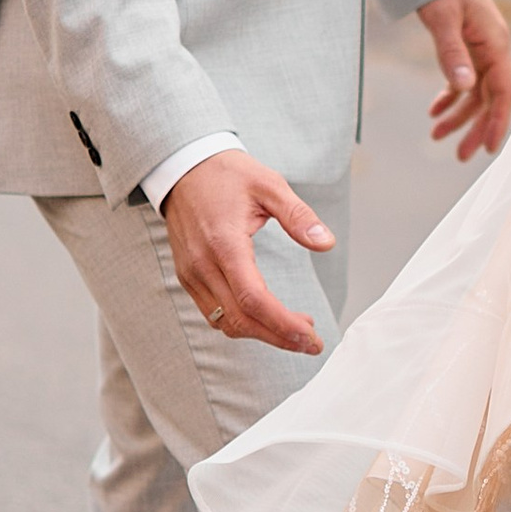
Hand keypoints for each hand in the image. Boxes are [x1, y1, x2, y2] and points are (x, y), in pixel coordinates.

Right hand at [160, 150, 333, 355]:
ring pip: (225, 322)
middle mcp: (203, 265)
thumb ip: (298, 216)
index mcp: (225, 243)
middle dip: (279, 337)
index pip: (254, 299)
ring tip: (296, 331)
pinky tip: (266, 319)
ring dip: (262, 334)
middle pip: (241, 319)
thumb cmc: (228, 174)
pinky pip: (213, 313)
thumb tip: (327, 243)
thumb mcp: (269, 185)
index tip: (311, 336)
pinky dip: (241, 323)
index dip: (283, 324)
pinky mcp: (187, 277)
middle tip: (312, 343)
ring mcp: (191, 274)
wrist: (183, 167)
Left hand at [417, 0, 510, 160]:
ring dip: (459, 115)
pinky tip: (434, 111)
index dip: (498, 121)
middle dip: (477, 127)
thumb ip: (452, 53)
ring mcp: (481, 49)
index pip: (503, 91)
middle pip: (491, 98)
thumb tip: (463, 88)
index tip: (490, 149)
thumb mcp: (443, 20)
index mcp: (495, 44)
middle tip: (460, 155)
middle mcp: (493, 50)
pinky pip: (464, 80)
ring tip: (436, 136)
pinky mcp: (468, 47)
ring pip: (476, 92)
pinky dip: (451, 97)